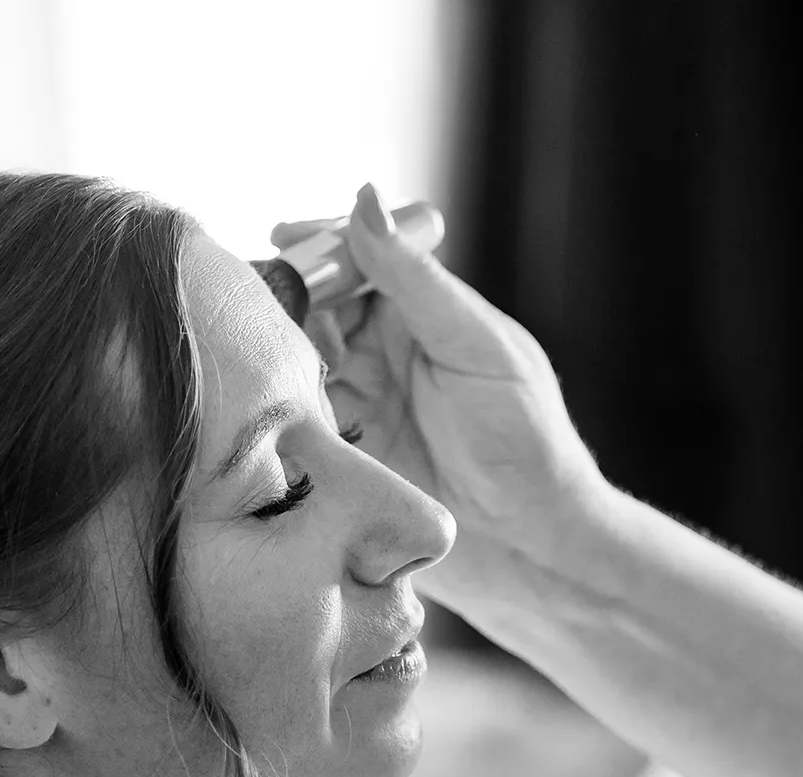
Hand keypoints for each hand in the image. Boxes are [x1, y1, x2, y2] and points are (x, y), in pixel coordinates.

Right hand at [268, 184, 605, 613]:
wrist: (534, 551)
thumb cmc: (530, 444)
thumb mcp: (476, 348)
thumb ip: (414, 280)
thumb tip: (364, 199)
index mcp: (420, 315)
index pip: (353, 262)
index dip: (313, 250)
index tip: (279, 240)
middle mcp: (381, 356)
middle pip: (310, 312)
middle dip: (284, 308)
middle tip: (270, 320)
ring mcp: (357, 409)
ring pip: (293, 368)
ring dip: (276, 364)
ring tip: (272, 371)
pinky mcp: (340, 463)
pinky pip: (291, 429)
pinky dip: (275, 420)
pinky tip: (268, 419)